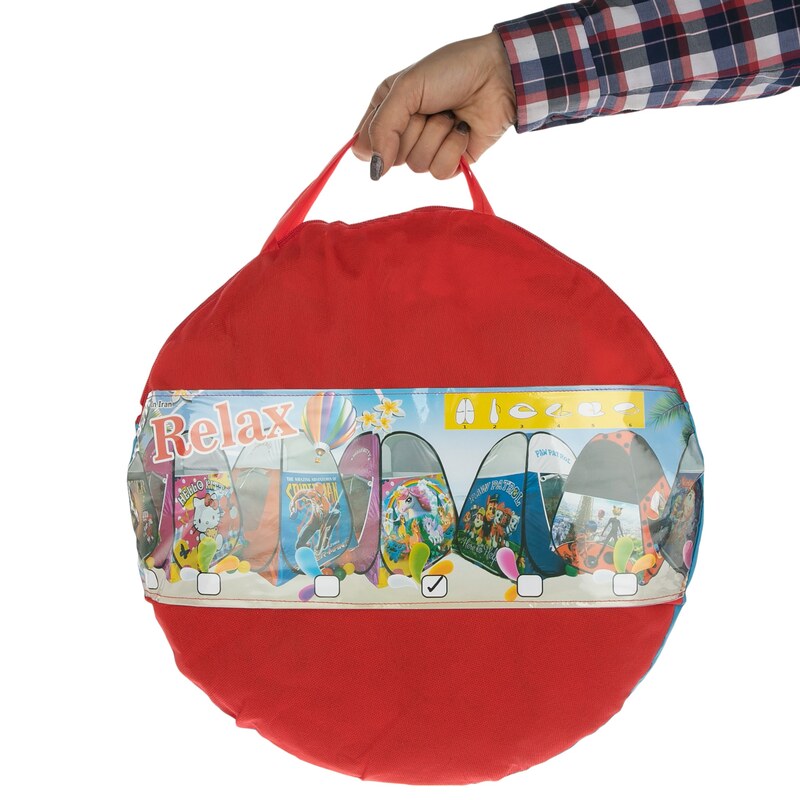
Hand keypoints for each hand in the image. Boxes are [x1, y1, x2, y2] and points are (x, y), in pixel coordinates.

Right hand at [352, 32, 515, 179]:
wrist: (497, 75)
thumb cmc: (450, 71)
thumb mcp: (406, 88)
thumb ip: (383, 127)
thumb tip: (375, 170)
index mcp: (386, 110)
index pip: (364, 146)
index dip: (377, 140)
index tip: (395, 119)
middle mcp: (404, 132)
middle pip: (392, 158)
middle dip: (414, 131)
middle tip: (431, 108)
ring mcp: (428, 148)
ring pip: (417, 166)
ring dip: (437, 136)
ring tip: (450, 115)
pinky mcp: (451, 161)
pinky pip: (439, 172)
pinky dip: (453, 149)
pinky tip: (463, 129)